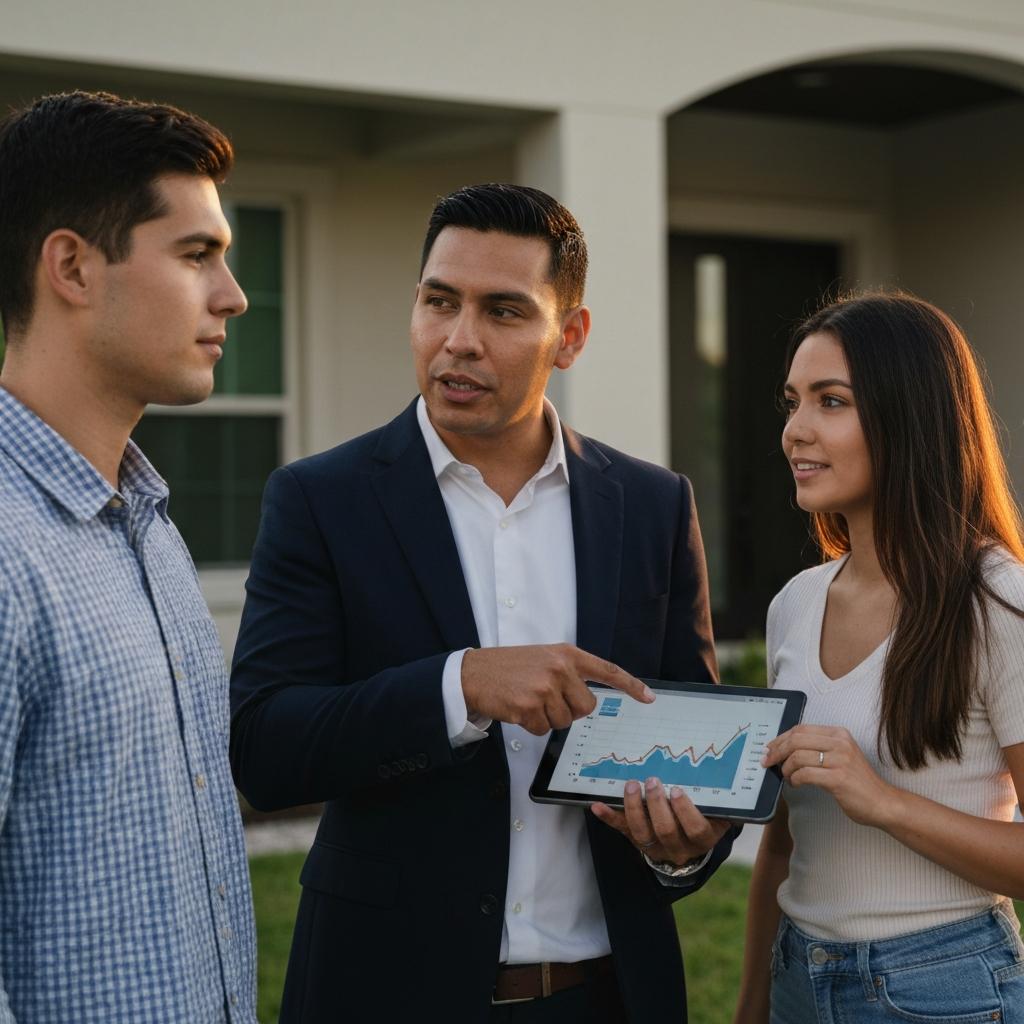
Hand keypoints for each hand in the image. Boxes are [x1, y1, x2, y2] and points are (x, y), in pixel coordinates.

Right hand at [461, 644, 653, 734]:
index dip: (631, 685)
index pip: (607, 670)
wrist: (474, 672)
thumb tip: (589, 700)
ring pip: (565, 721)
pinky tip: (519, 709)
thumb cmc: (509, 667)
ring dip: (548, 718)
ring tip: (529, 700)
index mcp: (566, 654)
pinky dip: (532, 726)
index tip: (649, 698)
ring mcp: (545, 687)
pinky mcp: (530, 706)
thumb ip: (567, 672)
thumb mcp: (544, 658)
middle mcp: (559, 668)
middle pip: (587, 707)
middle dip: (571, 711)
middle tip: (548, 700)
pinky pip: (544, 729)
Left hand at [590, 776, 730, 866]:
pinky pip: (622, 831)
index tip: (676, 790)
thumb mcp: (717, 813)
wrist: (689, 846)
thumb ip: (716, 799)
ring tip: (632, 785)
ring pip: (642, 833)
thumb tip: (719, 773)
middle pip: (666, 831)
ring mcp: (656, 847)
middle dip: (657, 804)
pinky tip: (597, 805)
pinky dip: (608, 817)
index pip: (695, 829)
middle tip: (652, 781)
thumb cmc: (705, 818)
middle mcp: (679, 848)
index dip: (685, 811)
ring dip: (634, 807)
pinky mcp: (637, 841)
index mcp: (703, 838)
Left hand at [763, 724, 900, 827]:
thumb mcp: (840, 756)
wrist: (883, 803)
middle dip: (777, 751)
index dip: (781, 738)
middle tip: (767, 762)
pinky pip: (804, 774)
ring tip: (787, 777)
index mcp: (839, 734)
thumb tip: (785, 749)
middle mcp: (840, 743)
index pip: (801, 729)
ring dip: (785, 768)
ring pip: (797, 757)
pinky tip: (795, 784)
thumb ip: (818, 748)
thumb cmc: (857, 782)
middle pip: (796, 739)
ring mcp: (840, 760)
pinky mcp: (838, 778)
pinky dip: (794, 779)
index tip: (770, 748)